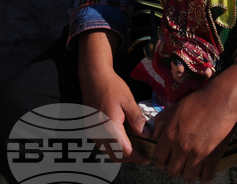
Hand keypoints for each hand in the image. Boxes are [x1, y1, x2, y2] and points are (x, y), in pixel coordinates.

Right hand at [77, 30, 150, 163]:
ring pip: (107, 151)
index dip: (137, 157)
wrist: (93, 77)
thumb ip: (137, 120)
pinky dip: (112, 147)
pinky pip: (102, 144)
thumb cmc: (111, 87)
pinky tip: (122, 140)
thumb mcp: (128, 101)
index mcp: (110, 127)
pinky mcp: (90, 128)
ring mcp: (93, 132)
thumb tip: (146, 135)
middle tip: (142, 155)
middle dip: (129, 158)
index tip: (146, 159)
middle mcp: (99, 133)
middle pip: (115, 155)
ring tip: (134, 148)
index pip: (124, 151)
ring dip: (120, 154)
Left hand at [151, 64, 236, 182]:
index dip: (161, 162)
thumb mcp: (173, 108)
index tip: (166, 160)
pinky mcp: (213, 157)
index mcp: (170, 136)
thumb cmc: (197, 102)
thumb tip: (153, 135)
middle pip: (172, 172)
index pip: (159, 160)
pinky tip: (204, 167)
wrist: (220, 100)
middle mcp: (182, 148)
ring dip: (189, 173)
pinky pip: (206, 178)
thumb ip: (160, 122)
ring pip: (188, 178)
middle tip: (179, 161)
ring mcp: (198, 154)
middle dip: (174, 168)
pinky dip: (204, 175)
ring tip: (191, 165)